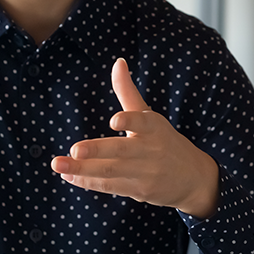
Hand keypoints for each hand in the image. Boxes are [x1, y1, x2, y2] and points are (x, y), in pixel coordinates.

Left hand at [50, 58, 219, 217]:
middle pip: (121, 151)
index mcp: (154, 127)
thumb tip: (118, 62)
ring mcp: (144, 173)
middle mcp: (150, 150)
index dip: (129, 121)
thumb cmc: (164, 141)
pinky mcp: (138, 191)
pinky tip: (69, 176)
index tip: (114, 120)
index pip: (142, 122)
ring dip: (82, 170)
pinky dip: (88, 182)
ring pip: (110, 172)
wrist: (194, 179)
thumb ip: (128, 91)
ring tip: (58, 164)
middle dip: (97, 151)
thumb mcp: (150, 116)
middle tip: (75, 150)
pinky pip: (110, 186)